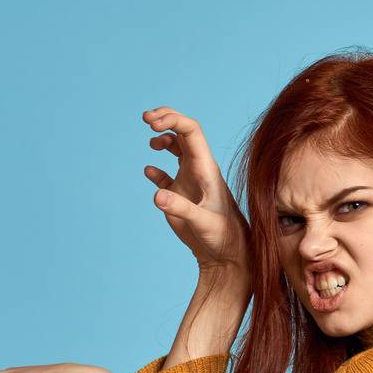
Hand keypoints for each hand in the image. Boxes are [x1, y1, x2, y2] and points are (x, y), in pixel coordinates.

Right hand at [143, 107, 251, 281]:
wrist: (227, 255)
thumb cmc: (223, 237)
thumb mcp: (203, 222)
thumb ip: (181, 208)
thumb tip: (157, 195)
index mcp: (206, 168)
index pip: (191, 131)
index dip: (172, 120)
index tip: (151, 122)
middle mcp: (199, 169)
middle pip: (184, 132)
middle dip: (166, 119)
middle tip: (145, 117)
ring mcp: (190, 181)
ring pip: (177, 149)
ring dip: (163, 139)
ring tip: (151, 143)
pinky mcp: (181, 196)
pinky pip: (166, 176)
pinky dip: (156, 170)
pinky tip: (150, 171)